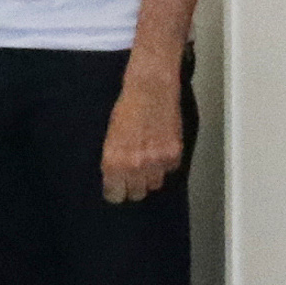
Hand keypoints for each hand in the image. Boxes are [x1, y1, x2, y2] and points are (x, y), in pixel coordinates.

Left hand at [100, 75, 185, 205]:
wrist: (150, 90)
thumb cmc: (126, 109)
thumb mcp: (111, 138)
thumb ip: (115, 161)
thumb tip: (119, 177)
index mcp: (114, 162)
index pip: (115, 194)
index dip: (116, 192)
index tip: (118, 188)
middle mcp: (135, 166)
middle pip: (137, 193)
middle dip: (134, 187)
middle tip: (134, 176)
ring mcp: (156, 161)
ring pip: (155, 184)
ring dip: (151, 176)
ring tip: (149, 163)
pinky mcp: (174, 153)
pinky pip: (170, 169)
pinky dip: (166, 163)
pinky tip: (161, 149)